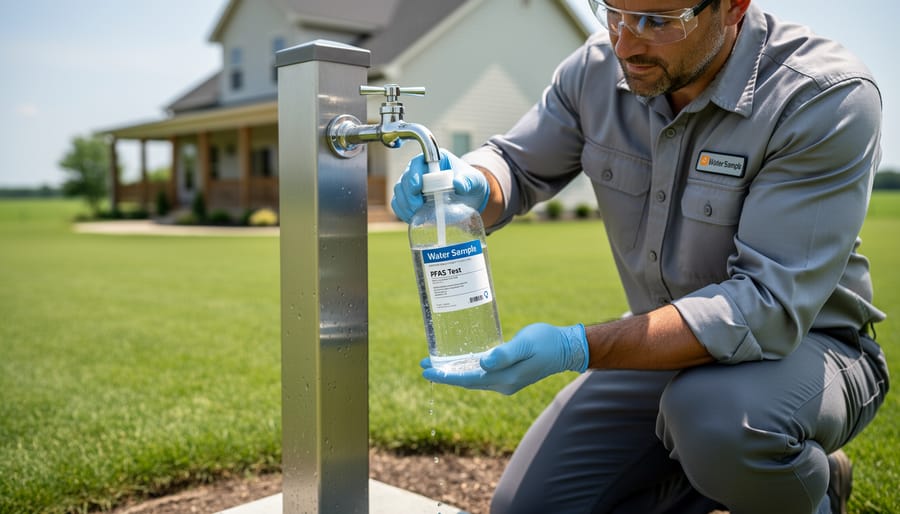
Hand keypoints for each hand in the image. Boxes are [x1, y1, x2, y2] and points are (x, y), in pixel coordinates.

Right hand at [391, 149, 489, 222]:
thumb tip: (459, 184)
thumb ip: (469, 181)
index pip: (418, 163)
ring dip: (404, 203)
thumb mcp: (475, 181)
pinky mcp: (412, 198)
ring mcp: (414, 184)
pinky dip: (402, 211)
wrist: (470, 197)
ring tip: (414, 214)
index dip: (414, 174)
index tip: (417, 188)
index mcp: (435, 160)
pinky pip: (399, 203)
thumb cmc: (472, 184)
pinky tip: (410, 218)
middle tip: (417, 206)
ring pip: (399, 191)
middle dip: (408, 194)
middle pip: (405, 178)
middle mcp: (421, 170)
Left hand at [421, 323, 588, 394]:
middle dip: (444, 375)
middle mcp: (503, 384)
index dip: (445, 376)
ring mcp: (506, 381)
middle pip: (466, 381)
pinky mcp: (509, 375)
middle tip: (423, 366)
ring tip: (435, 364)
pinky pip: (482, 375)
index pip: (467, 380)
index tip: (427, 372)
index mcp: (504, 379)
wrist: (567, 348)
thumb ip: (504, 354)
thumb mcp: (525, 344)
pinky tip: (460, 362)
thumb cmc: (547, 342)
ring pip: (473, 379)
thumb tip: (482, 363)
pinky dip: (467, 369)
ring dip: (454, 372)